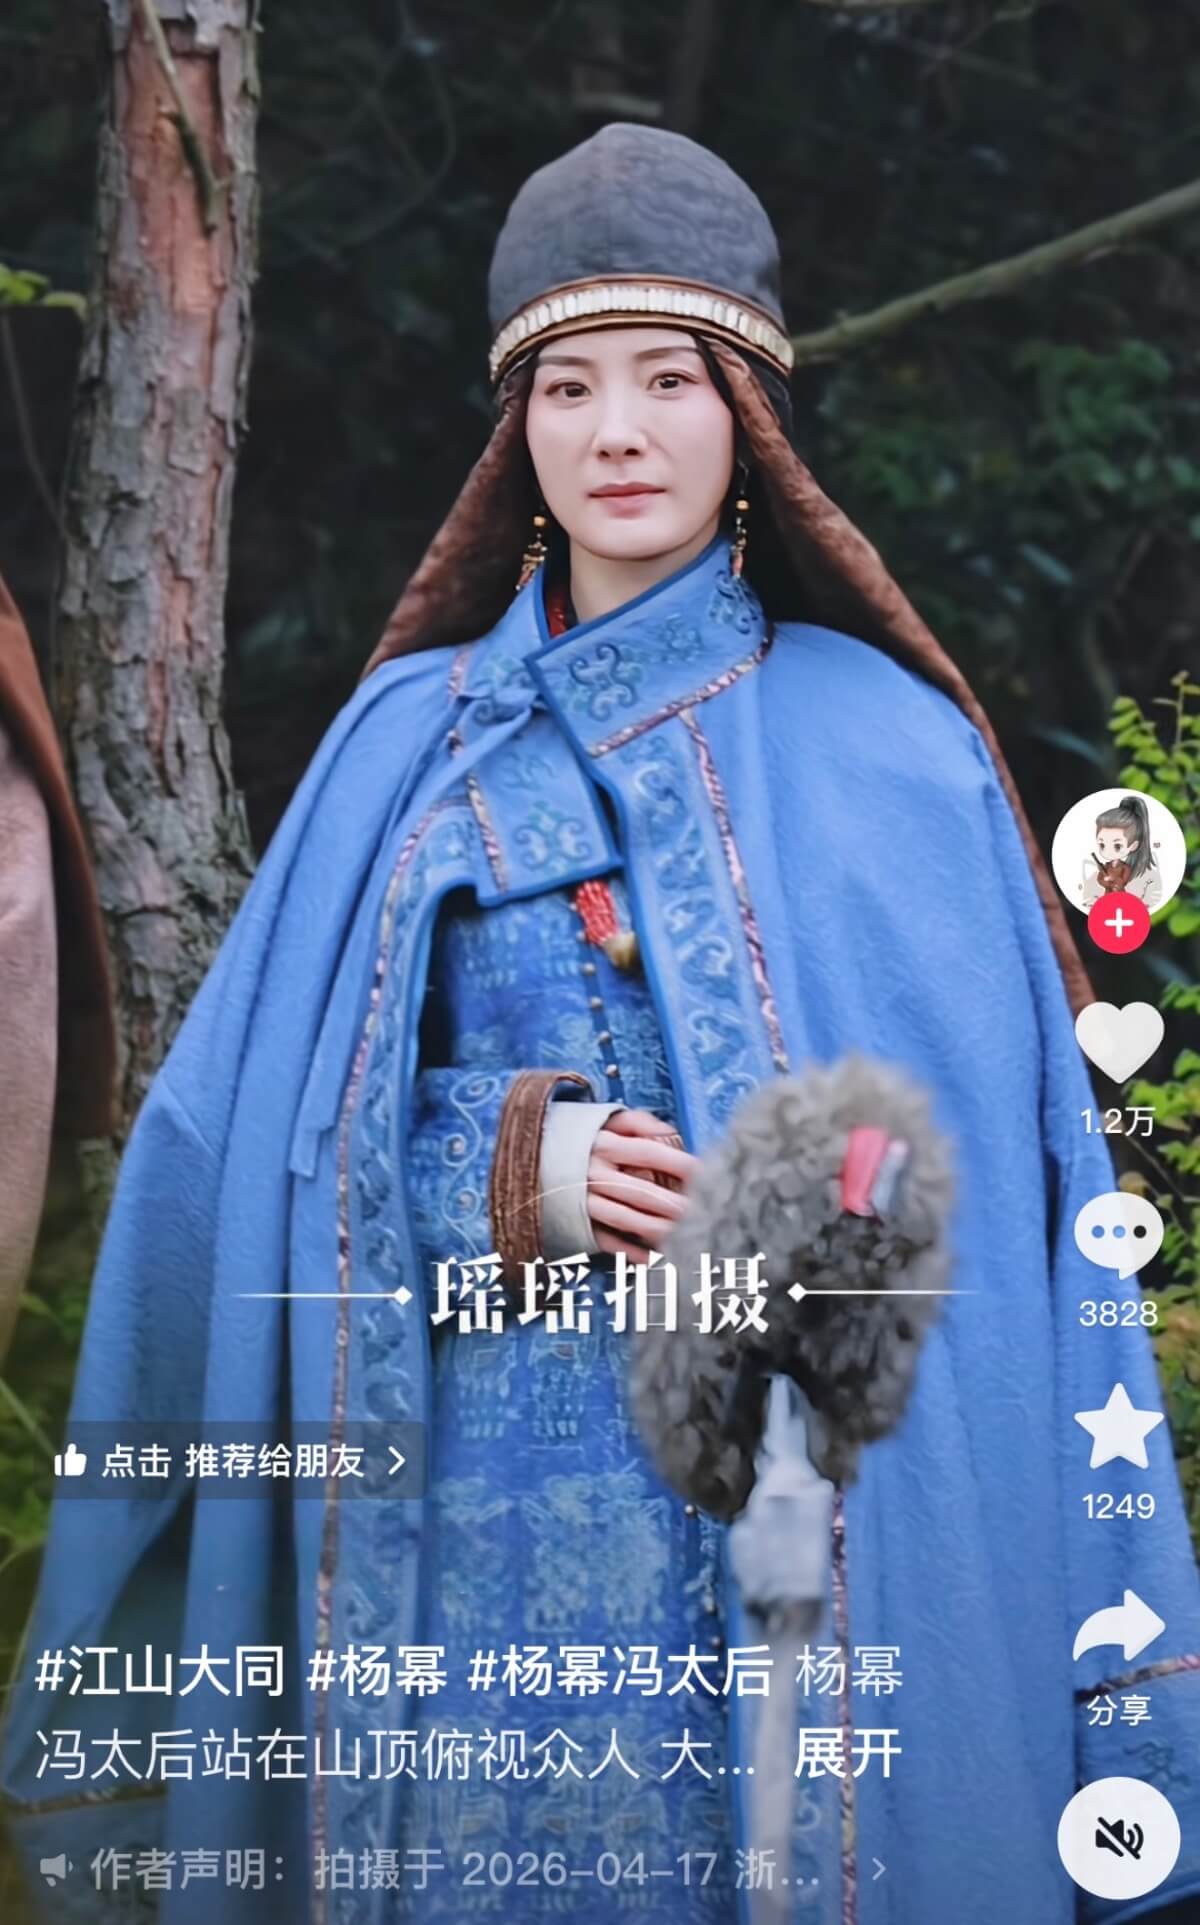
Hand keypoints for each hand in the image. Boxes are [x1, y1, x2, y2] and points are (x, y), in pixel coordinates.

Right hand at [586, 1108, 699, 1264]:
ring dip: (659, 1230)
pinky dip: (631, 1252)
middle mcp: (593, 1173)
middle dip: (676, 1204)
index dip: (679, 1163)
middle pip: (642, 1191)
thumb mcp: (606, 1120)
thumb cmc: (579, 1138)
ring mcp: (583, 1202)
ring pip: (627, 1219)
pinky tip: (656, 1258)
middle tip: (707, 1212)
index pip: (649, 1153)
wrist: (529, 1159)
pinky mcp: (576, 1224)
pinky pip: (607, 1241)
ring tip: (689, 1236)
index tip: (707, 1172)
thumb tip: (672, 1134)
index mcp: (602, 1143)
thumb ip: (640, 1123)